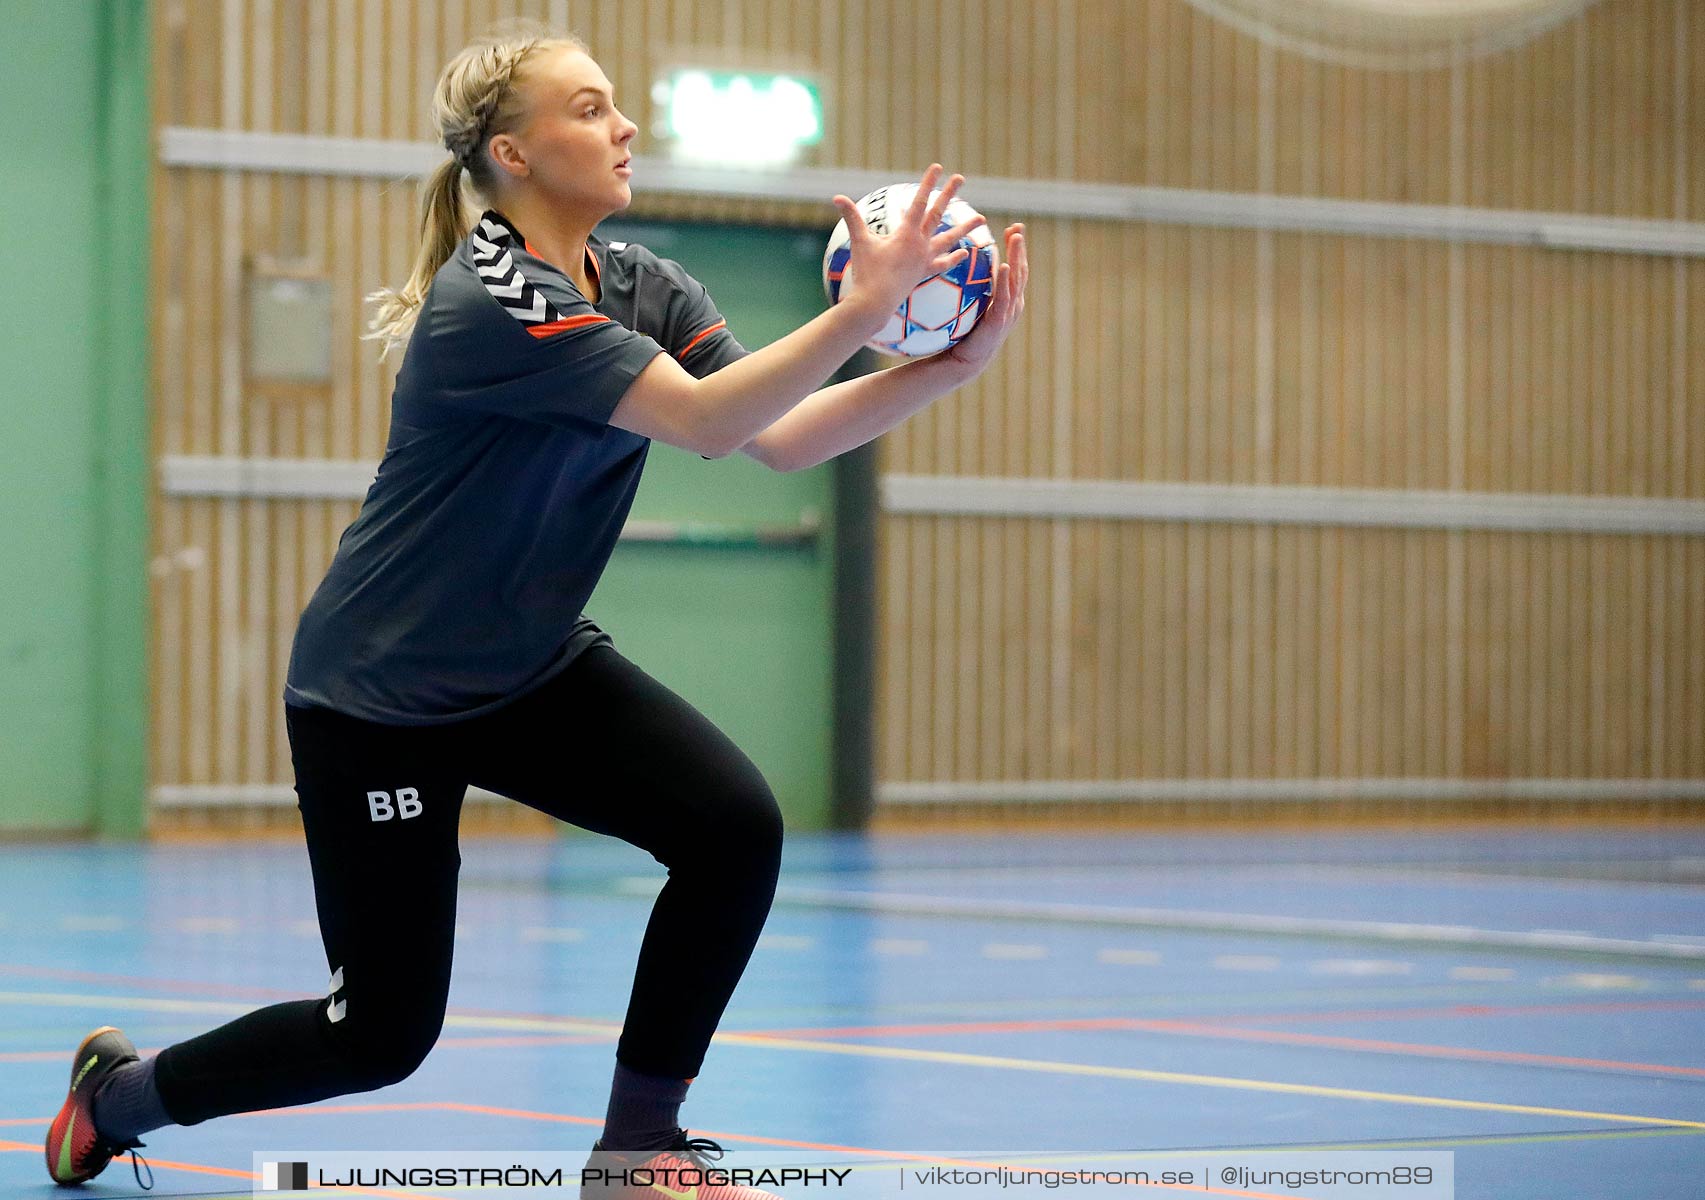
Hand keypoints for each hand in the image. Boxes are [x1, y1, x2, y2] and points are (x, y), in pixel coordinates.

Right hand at [830, 164, 987, 327]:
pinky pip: (943, 264)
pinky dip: (953, 258)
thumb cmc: (866, 273)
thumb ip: (851, 218)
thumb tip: (837, 197)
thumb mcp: (859, 242)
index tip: (938, 168)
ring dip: (966, 228)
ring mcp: (925, 260)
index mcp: (906, 234)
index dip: (928, 183)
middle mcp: (920, 244)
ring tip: (981, 219)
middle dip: (949, 194)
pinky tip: (964, 252)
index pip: (919, 202)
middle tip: (960, 178)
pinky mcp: (924, 273)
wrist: (875, 303)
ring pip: (950, 239)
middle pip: (938, 214)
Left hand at [939, 222, 1027, 376]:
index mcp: (1008, 300)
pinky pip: (1003, 298)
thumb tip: (954, 261)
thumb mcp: (969, 305)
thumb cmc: (962, 333)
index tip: (1014, 229)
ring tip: (1015, 238)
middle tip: (1017, 228)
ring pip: (1016, 280)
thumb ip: (970, 286)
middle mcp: (1013, 305)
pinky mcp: (998, 322)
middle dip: (1020, 248)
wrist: (961, 361)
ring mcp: (1008, 314)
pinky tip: (1003, 266)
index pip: (1015, 269)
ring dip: (1016, 257)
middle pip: (1020, 270)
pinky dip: (1004, 281)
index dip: (1017, 249)